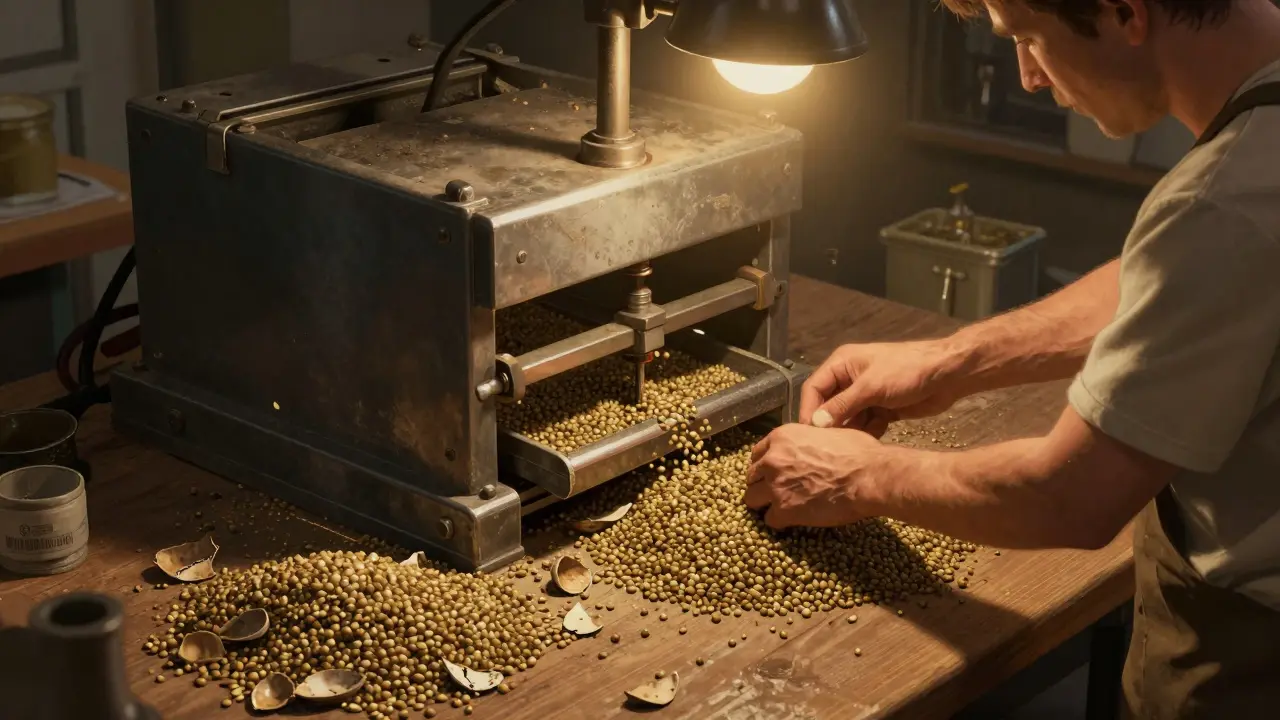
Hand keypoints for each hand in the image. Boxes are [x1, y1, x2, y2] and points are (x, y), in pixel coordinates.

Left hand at [744, 423, 894, 528]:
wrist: (868, 476)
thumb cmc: (857, 452)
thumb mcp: (826, 433)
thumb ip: (806, 441)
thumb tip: (807, 449)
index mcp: (782, 438)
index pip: (758, 453)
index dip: (766, 464)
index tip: (774, 472)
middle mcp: (772, 460)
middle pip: (752, 476)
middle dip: (763, 483)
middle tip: (778, 491)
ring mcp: (776, 486)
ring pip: (752, 499)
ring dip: (765, 503)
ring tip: (780, 507)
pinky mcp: (784, 510)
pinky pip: (770, 520)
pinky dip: (780, 521)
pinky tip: (792, 520)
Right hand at [799, 340, 964, 433]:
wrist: (947, 376)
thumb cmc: (906, 371)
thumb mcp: (870, 387)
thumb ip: (841, 406)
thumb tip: (815, 423)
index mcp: (842, 364)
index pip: (814, 388)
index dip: (808, 410)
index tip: (808, 435)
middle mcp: (850, 379)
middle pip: (829, 406)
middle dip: (832, 424)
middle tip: (831, 445)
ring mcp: (866, 394)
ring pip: (847, 418)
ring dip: (851, 430)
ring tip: (855, 443)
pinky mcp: (881, 408)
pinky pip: (865, 424)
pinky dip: (868, 432)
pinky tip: (877, 434)